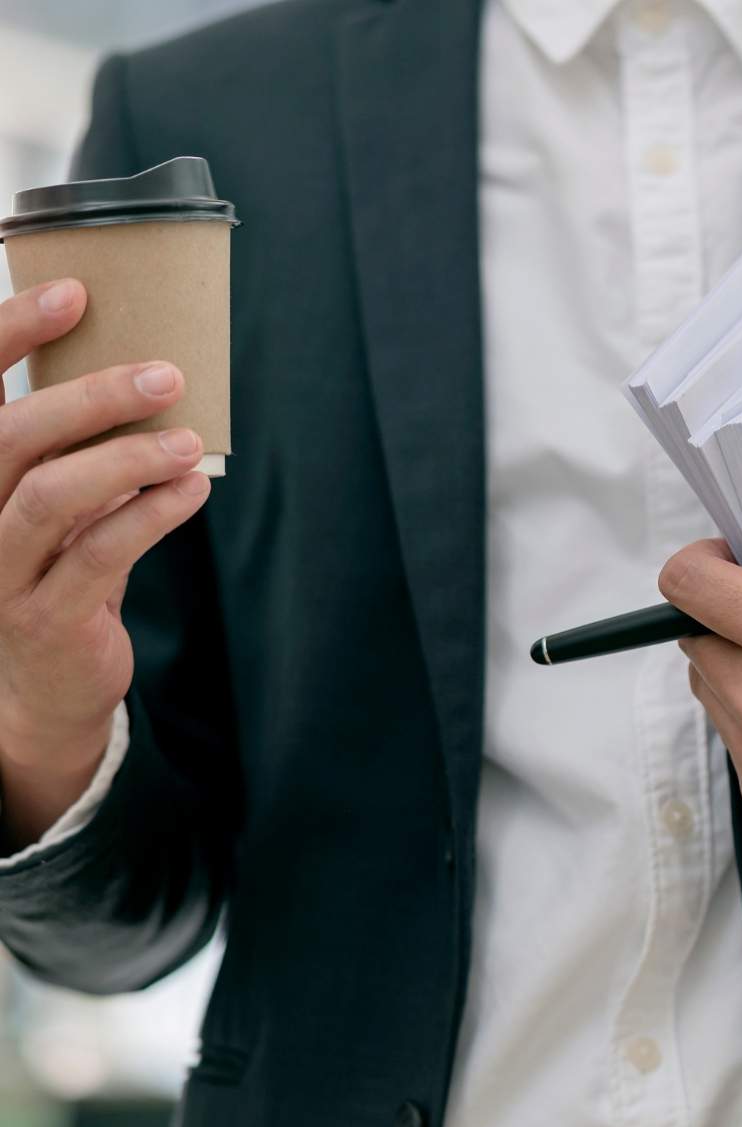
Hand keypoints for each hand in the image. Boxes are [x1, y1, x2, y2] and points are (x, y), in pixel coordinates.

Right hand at [0, 278, 209, 847]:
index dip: (11, 334)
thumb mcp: (62, 506)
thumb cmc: (61, 576)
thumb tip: (150, 377)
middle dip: (92, 396)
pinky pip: (101, 553)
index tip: (75, 294)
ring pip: (52, 495)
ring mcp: (0, 570)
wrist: (46, 685)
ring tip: (188, 441)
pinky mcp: (45, 616)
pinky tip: (191, 490)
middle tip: (165, 374)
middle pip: (13, 435)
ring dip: (129, 459)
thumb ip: (83, 450)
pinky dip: (152, 514)